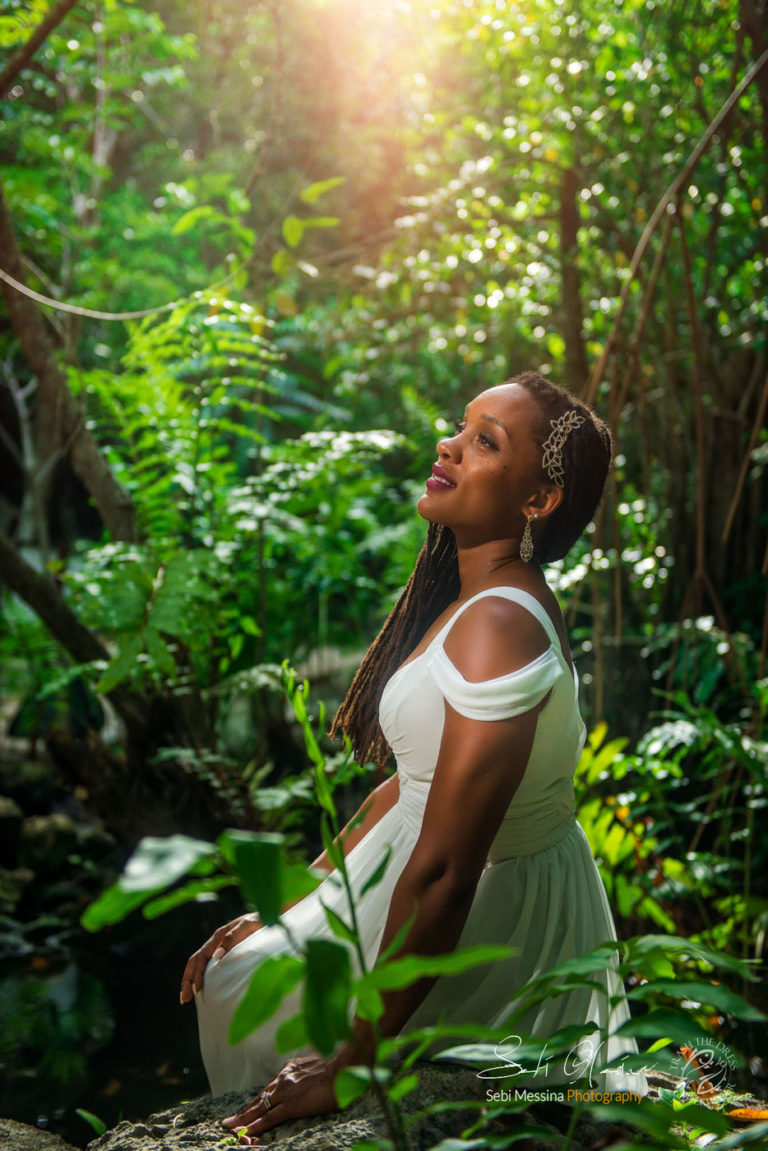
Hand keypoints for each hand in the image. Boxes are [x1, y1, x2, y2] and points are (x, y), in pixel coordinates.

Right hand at [179, 913, 261, 1003]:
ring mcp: (219, 946)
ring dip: (191, 979)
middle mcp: (216, 941)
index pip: (201, 956)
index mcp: (219, 936)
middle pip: (195, 961)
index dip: (196, 973)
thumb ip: (234, 937)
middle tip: (184, 999)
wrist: (269, 915)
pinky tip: (200, 987)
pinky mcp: (225, 951)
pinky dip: (200, 975)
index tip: (196, 990)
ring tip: (186, 997)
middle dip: (188, 980)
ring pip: (199, 963)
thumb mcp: (249, 926)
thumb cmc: (261, 922)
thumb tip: (217, 955)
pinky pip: (208, 964)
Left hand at [221, 1053, 343, 1141]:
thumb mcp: (315, 1064)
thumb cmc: (336, 1067)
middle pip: (260, 1098)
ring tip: (230, 1127)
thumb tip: (305, 1079)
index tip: (248, 1109)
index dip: (257, 1101)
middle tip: (229, 1121)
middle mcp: (283, 1078)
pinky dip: (256, 1125)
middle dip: (245, 1111)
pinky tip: (245, 1131)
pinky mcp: (291, 1105)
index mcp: (290, 1068)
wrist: (343, 1068)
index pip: (269, 1088)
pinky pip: (269, 1118)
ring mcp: (286, 1092)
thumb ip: (305, 1072)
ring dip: (244, 1119)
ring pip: (260, 1108)